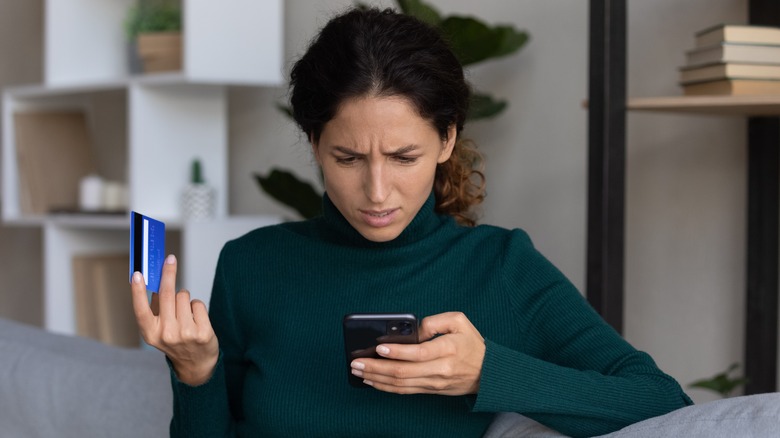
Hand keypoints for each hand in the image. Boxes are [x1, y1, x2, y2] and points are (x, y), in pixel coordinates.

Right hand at [130, 254, 218, 385]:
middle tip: (170, 260)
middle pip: (167, 294)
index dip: (137, 291)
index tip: (137, 274)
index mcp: (150, 333)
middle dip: (169, 273)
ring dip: (184, 298)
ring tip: (185, 313)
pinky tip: (195, 318)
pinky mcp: (203, 332)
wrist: (196, 364)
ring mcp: (185, 334)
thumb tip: (154, 281)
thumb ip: (155, 308)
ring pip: (184, 296)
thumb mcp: (159, 329)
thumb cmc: (175, 341)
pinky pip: (197, 303)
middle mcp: (166, 334)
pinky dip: (196, 306)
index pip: (141, 309)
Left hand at [350, 312, 484, 394]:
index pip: (418, 353)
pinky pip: (405, 391)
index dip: (397, 352)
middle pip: (403, 372)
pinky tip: (372, 381)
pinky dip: (386, 387)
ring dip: (376, 379)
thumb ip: (434, 321)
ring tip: (358, 371)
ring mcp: (434, 383)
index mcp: (448, 349)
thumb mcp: (459, 321)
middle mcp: (440, 369)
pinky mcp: (430, 390)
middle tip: (356, 362)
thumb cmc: (472, 343)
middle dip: (376, 367)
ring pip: (401, 384)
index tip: (379, 347)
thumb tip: (413, 329)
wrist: (488, 373)